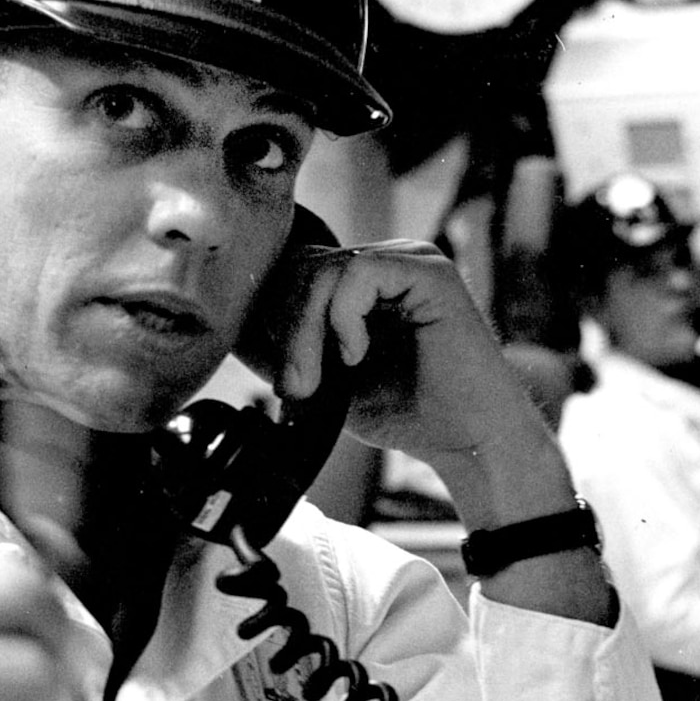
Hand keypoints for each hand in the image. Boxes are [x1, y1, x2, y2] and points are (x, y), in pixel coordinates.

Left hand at [274, 240, 590, 548]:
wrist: (467, 440)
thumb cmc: (408, 414)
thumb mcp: (329, 382)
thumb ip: (289, 353)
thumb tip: (232, 333)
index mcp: (365, 283)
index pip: (295, 274)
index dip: (275, 322)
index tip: (281, 381)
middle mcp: (387, 261)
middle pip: (303, 266)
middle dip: (286, 329)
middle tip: (295, 387)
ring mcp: (410, 259)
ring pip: (324, 268)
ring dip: (306, 331)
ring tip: (318, 380)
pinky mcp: (429, 270)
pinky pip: (359, 272)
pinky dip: (344, 318)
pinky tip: (357, 355)